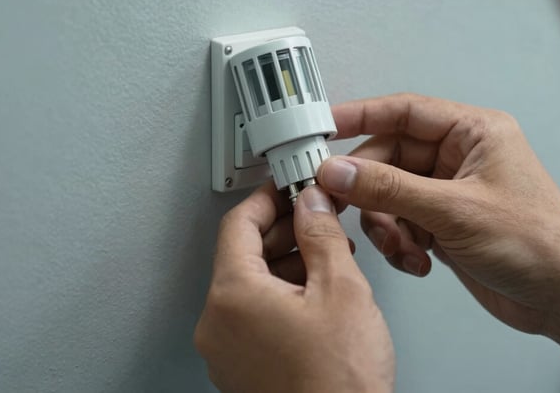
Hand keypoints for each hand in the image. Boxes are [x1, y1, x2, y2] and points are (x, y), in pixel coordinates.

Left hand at [194, 183, 393, 392]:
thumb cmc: (338, 383)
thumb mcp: (341, 289)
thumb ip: (321, 235)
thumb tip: (311, 204)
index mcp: (233, 296)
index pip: (238, 224)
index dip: (268, 198)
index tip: (289, 186)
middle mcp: (218, 324)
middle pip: (242, 253)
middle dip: (284, 230)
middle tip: (317, 217)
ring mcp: (227, 350)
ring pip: (250, 285)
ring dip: (287, 262)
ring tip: (329, 256)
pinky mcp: (242, 368)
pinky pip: (254, 315)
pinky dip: (282, 294)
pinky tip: (317, 291)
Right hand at [316, 93, 559, 358]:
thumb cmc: (539, 244)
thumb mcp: (455, 211)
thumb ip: (390, 189)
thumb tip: (340, 171)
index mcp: (474, 133)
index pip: (405, 111)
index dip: (361, 116)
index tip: (325, 128)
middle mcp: (460, 158)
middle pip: (389, 157)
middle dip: (369, 188)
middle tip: (341, 203)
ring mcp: (450, 192)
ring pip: (390, 194)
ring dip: (386, 224)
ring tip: (402, 247)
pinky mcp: (445, 223)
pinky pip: (401, 222)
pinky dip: (400, 242)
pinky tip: (418, 260)